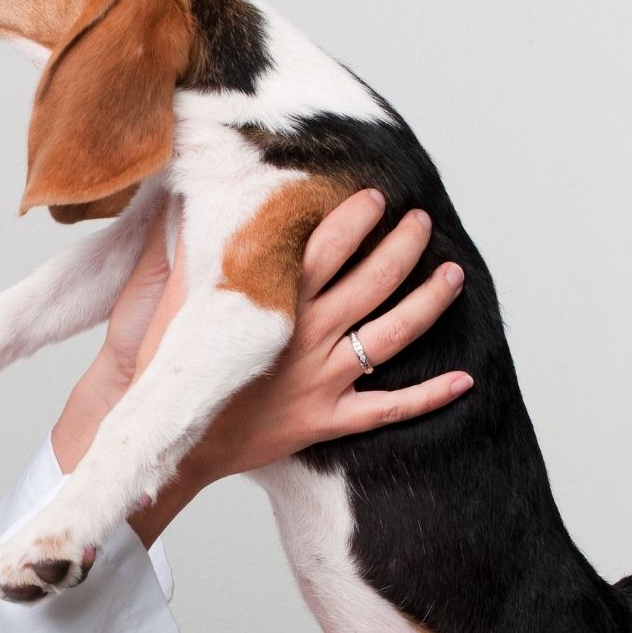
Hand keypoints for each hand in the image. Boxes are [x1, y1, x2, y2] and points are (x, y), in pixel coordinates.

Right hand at [181, 189, 471, 482]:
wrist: (166, 438)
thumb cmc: (169, 367)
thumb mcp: (173, 300)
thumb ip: (192, 247)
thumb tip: (194, 194)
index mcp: (272, 305)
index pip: (326, 248)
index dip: (356, 219)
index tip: (376, 197)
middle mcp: (304, 339)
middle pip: (371, 283)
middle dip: (403, 247)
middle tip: (421, 222)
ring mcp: (320, 382)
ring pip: (390, 336)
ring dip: (428, 303)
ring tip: (452, 274)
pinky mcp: (325, 421)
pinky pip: (387, 409)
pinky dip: (429, 398)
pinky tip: (465, 380)